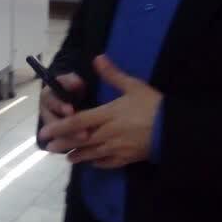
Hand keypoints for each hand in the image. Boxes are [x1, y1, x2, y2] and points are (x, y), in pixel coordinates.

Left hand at [39, 55, 161, 168]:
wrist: (175, 130)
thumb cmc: (154, 106)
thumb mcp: (134, 86)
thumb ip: (113, 75)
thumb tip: (97, 58)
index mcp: (108, 115)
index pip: (78, 121)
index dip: (60, 127)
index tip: (45, 131)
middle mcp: (109, 133)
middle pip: (80, 140)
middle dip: (63, 144)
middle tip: (48, 147)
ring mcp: (118, 148)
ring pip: (92, 154)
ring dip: (78, 155)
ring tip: (67, 158)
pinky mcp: (128, 158)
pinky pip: (109, 162)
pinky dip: (98, 163)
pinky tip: (93, 162)